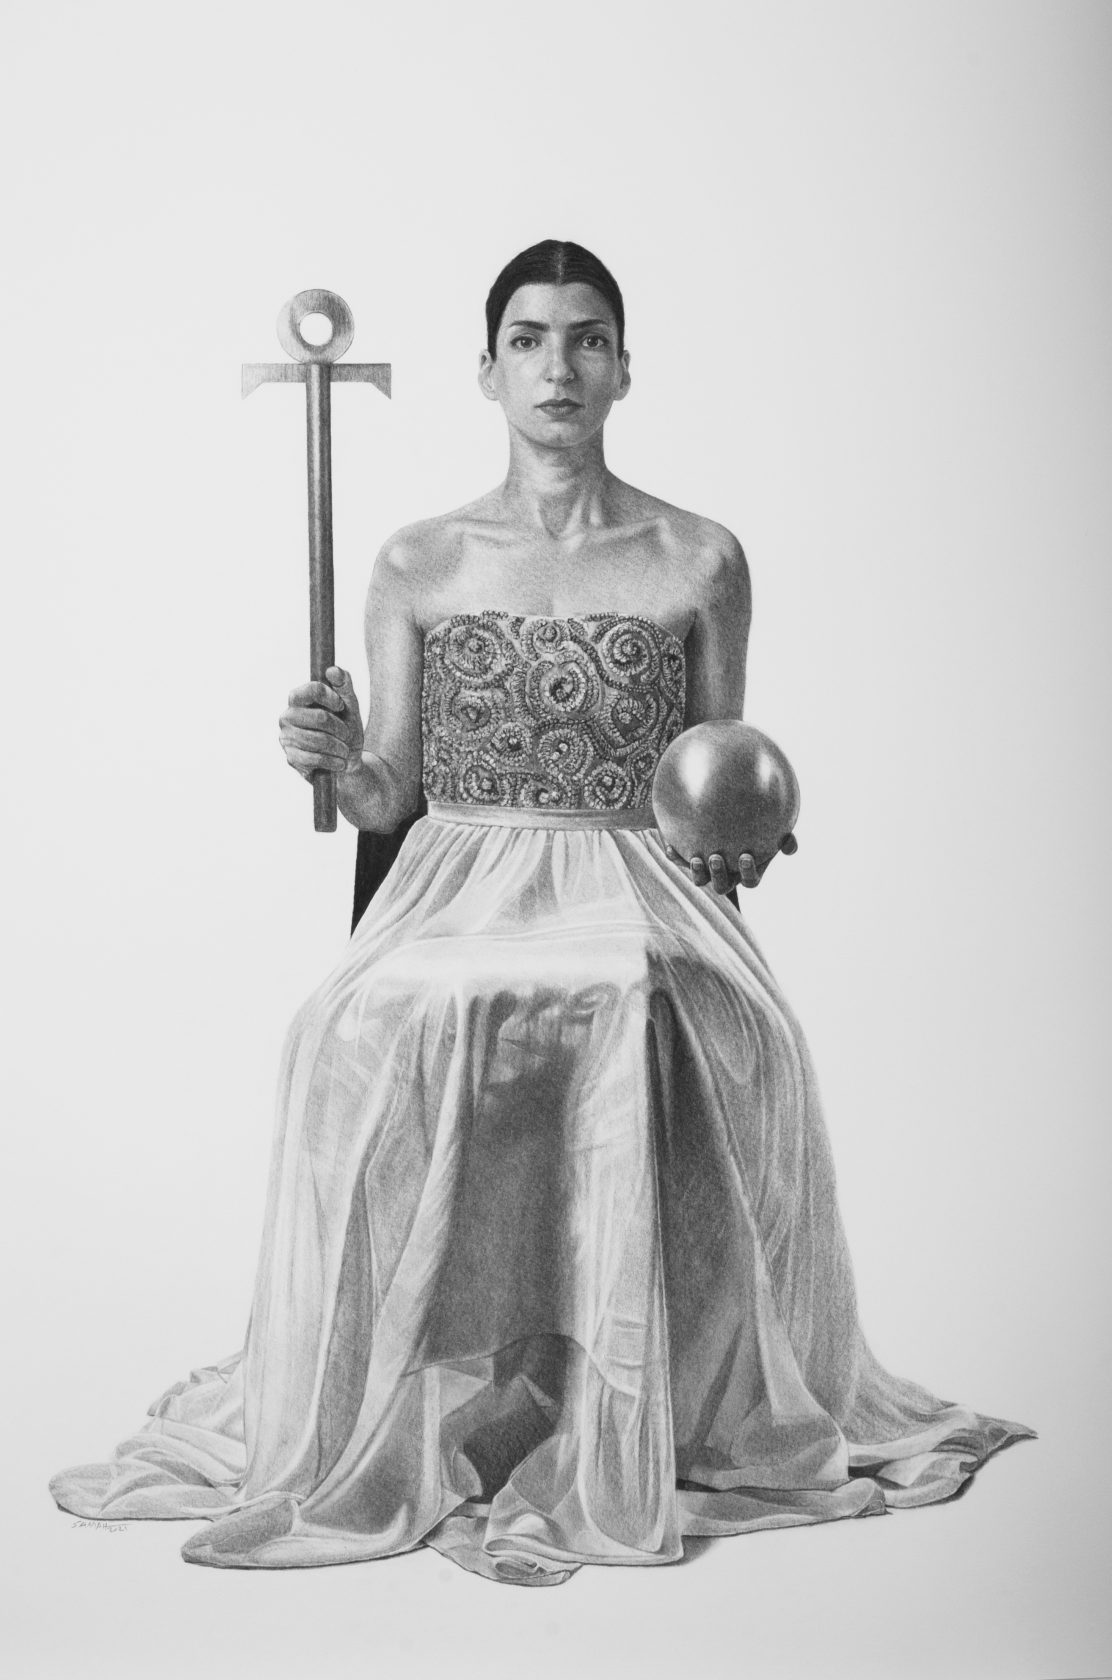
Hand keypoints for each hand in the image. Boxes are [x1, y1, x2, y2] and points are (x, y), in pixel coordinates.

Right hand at [279, 666, 365, 782]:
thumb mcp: (350, 707)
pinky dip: (333, 761)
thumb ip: (343, 685)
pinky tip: (339, 762)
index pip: (311, 689)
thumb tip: (333, 670)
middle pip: (320, 717)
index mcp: (298, 700)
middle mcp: (287, 716)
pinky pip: (315, 758)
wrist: (346, 762)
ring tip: (344, 750)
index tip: (341, 706)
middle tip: (346, 735)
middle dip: (341, 728)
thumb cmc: (345, 730)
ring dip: (339, 747)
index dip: (331, 697)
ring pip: (319, 740)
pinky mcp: (291, 758)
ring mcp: (286, 738)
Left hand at [663, 832, 798, 893]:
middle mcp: (727, 874)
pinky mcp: (687, 858)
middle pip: (723, 886)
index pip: (750, 880)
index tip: (745, 855)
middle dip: (719, 875)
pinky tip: (669, 845)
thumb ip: (784, 836)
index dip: (747, 873)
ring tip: (696, 858)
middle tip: (716, 857)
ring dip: (698, 872)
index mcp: (748, 870)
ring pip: (700, 880)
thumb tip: (791, 844)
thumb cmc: (756, 820)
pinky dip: (674, 856)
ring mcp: (707, 869)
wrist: (727, 808)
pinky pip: (679, 861)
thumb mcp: (773, 827)